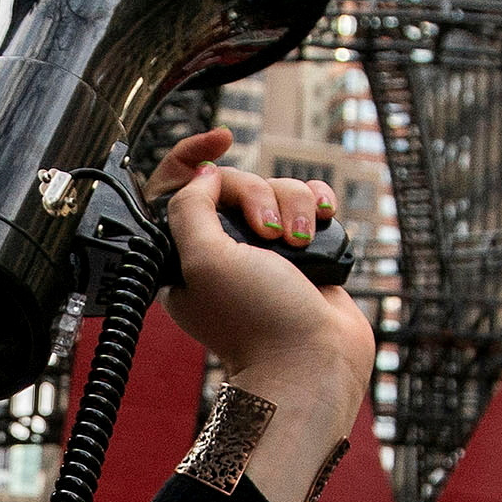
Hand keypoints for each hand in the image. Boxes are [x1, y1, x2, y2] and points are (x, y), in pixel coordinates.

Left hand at [147, 129, 374, 501]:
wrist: (314, 362)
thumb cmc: (257, 321)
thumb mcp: (203, 259)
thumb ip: (190, 208)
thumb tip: (204, 175)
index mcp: (186, 255)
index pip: (178, 189)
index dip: (194, 156)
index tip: (220, 139)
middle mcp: (224, 251)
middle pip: (238, 183)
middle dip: (258, 195)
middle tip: (267, 234)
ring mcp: (266, 252)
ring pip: (279, 191)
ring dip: (294, 206)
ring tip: (300, 245)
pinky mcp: (304, 255)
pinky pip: (309, 206)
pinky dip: (318, 206)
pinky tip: (323, 221)